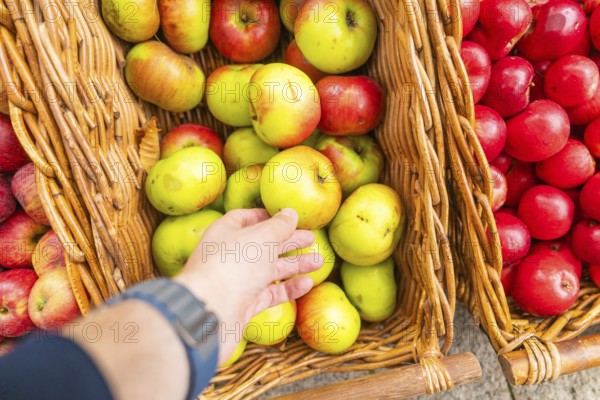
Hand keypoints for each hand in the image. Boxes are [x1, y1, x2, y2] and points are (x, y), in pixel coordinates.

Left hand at [174, 208, 321, 362]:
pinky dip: (289, 288)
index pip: (246, 219)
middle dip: (288, 241)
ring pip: (270, 270)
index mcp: (226, 233)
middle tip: (311, 238)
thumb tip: (290, 213)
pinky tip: (307, 284)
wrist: (211, 313)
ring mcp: (238, 282)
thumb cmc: (233, 266)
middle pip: (263, 245)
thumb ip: (279, 225)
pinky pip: (271, 293)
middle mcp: (230, 256)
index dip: (267, 217)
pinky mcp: (245, 305)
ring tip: (318, 261)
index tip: (288, 218)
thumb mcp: (261, 237)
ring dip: (295, 265)